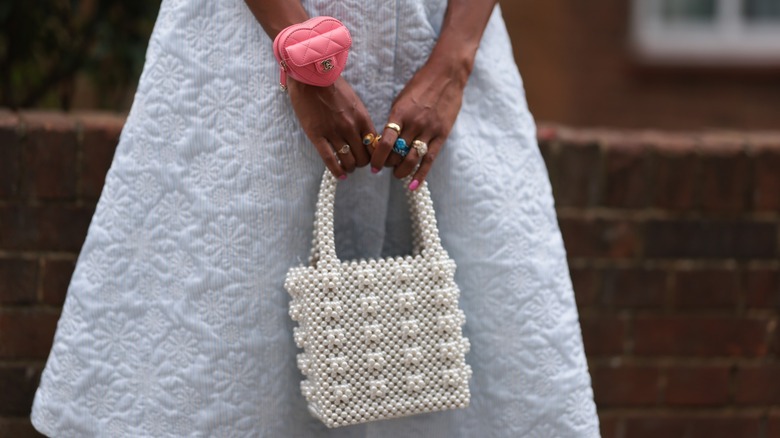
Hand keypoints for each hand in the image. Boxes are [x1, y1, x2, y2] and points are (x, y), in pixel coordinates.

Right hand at [288, 76, 375, 177]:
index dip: (374, 154)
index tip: (370, 156)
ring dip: (350, 167)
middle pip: (363, 156)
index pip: (374, 145)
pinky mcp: (317, 136)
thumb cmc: (332, 86)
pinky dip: (337, 171)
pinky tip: (341, 175)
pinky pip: (330, 160)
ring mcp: (333, 132)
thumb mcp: (354, 101)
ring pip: (348, 161)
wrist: (310, 75)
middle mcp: (350, 127)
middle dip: (362, 163)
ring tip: (348, 168)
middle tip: (357, 162)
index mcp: (362, 117)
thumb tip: (365, 137)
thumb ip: (360, 119)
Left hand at [370, 57, 468, 188]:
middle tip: (386, 166)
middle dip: (388, 164)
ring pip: (412, 159)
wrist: (446, 75)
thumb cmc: (421, 85)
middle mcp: (414, 124)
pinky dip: (420, 175)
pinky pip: (430, 159)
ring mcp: (429, 130)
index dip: (377, 157)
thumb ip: (395, 120)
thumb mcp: (401, 100)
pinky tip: (413, 186)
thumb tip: (385, 140)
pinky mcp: (442, 135)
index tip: (373, 166)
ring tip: (397, 175)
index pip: (385, 142)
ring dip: (402, 171)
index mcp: (400, 114)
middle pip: (397, 153)